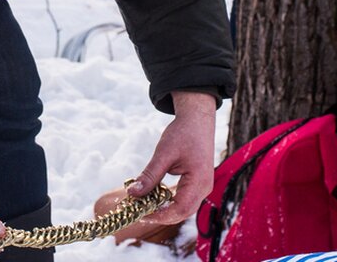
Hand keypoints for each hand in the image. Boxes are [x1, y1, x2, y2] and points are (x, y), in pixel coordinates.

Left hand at [128, 91, 215, 223]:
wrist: (197, 120)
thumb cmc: (183, 134)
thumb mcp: (163, 154)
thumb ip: (149, 175)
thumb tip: (132, 193)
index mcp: (199, 182)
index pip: (180, 209)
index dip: (160, 215)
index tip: (141, 215)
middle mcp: (204, 188)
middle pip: (182, 212)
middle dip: (160, 215)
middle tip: (138, 213)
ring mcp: (202, 187)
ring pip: (183, 207)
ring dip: (163, 209)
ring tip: (142, 206)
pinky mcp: (197, 183)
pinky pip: (183, 198)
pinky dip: (167, 201)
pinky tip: (152, 196)